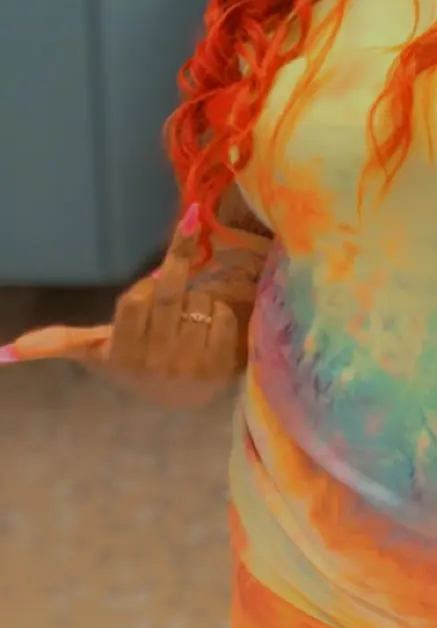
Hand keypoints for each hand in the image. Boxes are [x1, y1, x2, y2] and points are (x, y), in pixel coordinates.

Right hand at [0, 208, 243, 405]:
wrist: (184, 394)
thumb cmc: (138, 358)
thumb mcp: (99, 351)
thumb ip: (62, 342)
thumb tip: (8, 351)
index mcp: (123, 354)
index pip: (135, 300)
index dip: (146, 284)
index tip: (156, 272)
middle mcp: (155, 363)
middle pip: (168, 293)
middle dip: (177, 266)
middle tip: (187, 233)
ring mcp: (190, 366)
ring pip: (199, 301)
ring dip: (199, 297)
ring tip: (188, 316)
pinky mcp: (221, 365)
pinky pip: (224, 314)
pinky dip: (220, 311)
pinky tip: (210, 327)